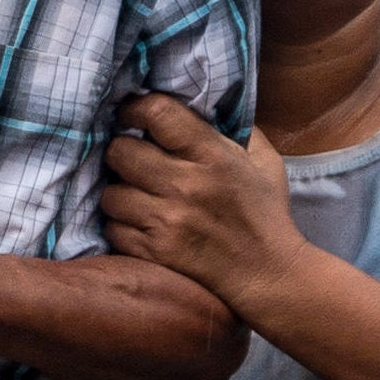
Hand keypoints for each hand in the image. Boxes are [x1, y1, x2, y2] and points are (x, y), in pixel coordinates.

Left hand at [99, 92, 305, 328]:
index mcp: (212, 156)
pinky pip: (113, 229)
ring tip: (135, 196)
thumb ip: (236, 130)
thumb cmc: (266, 215)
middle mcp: (186, 185)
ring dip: (119, 193)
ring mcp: (167, 221)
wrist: (269, 274)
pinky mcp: (154, 253)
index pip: (157, 113)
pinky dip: (121, 226)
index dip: (135, 109)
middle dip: (121, 152)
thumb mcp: (263, 162)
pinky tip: (139, 224)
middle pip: (120, 152)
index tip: (131, 115)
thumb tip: (202, 105)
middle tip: (131, 160)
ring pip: (110, 194)